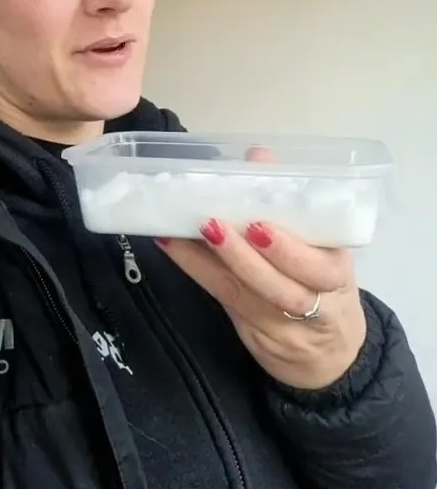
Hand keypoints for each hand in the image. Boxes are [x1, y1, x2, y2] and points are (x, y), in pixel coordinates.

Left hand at [156, 220, 366, 389]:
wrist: (330, 353)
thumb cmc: (324, 283)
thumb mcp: (324, 248)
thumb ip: (292, 204)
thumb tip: (258, 155)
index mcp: (335, 274)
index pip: (318, 269)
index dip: (288, 251)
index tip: (258, 225)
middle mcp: (311, 305)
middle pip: (278, 289)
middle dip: (242, 258)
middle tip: (212, 225)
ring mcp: (279, 325)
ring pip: (243, 296)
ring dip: (206, 264)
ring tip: (180, 236)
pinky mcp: (251, 333)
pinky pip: (223, 300)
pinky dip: (197, 272)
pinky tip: (173, 248)